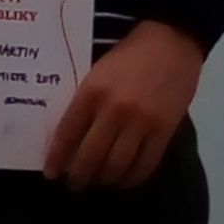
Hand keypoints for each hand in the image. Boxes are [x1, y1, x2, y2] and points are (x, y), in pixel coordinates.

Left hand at [43, 17, 204, 188]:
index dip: (57, 158)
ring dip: (105, 179)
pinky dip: (132, 178)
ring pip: (117, 165)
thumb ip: (86, 101)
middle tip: (75, 184)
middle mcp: (114, 110)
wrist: (172, 39)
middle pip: (91, 156)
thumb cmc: (130, 54)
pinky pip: (145, 164)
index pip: (67, 134)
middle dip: (79, 176)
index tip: (51, 172)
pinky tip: (125, 179)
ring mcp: (141, 122)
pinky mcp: (164, 130)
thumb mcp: (97, 71)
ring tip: (100, 181)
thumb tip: (71, 136)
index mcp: (92, 91)